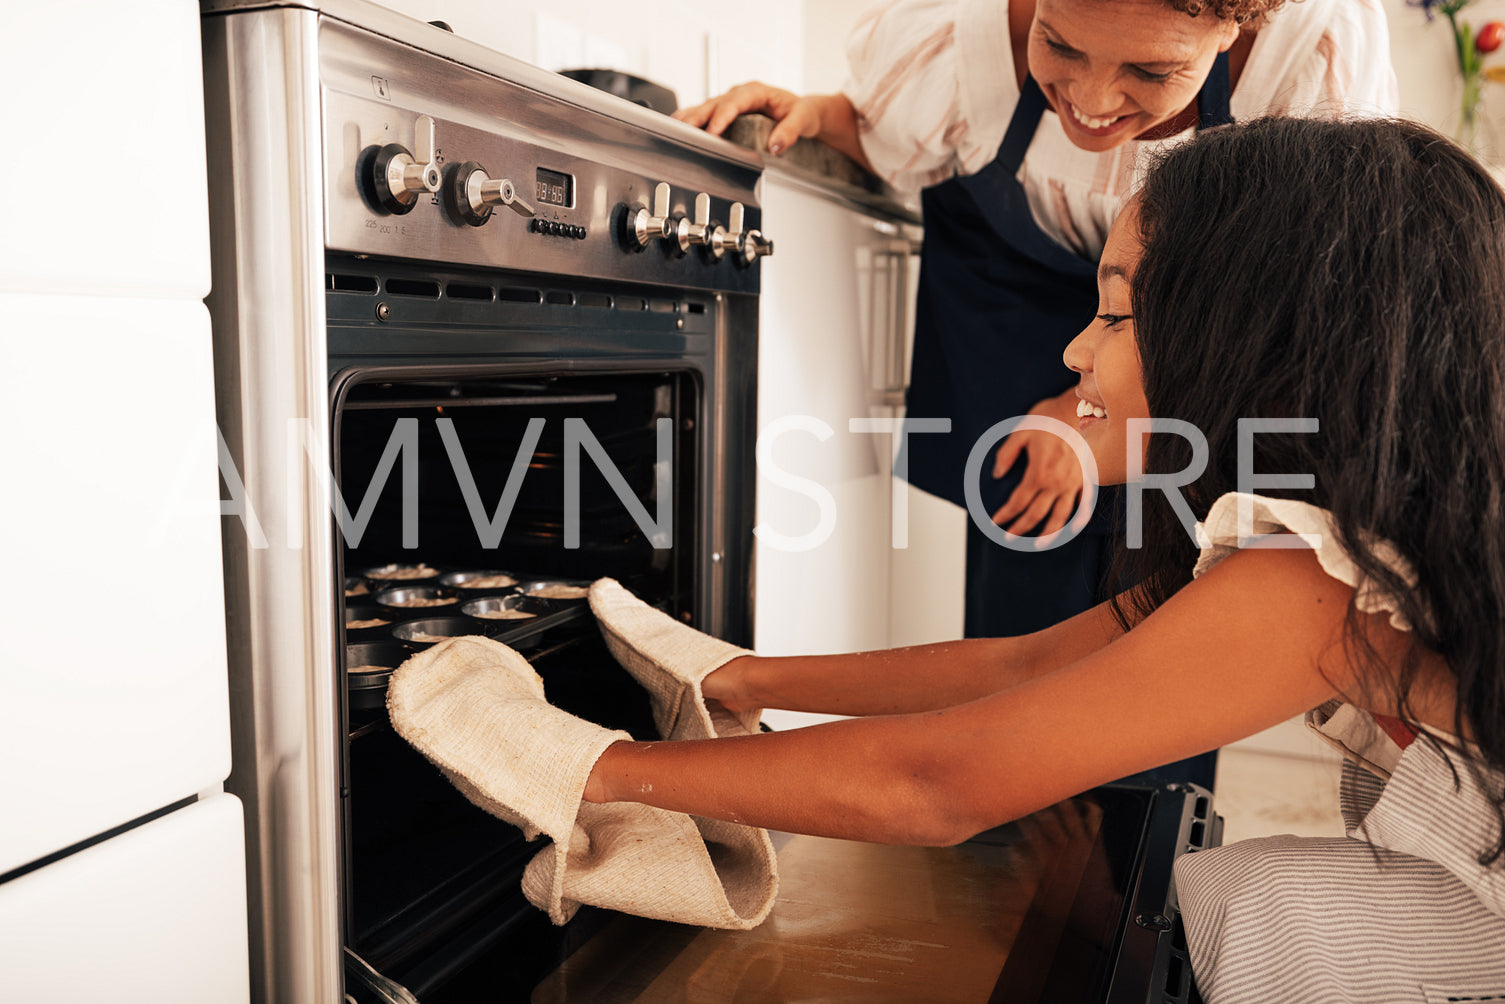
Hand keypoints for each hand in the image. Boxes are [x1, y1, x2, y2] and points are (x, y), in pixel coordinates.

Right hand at [674, 82, 832, 155]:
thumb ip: (790, 131)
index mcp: (756, 91)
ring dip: (690, 118)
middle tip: (685, 131)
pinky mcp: (726, 113)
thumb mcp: (802, 119)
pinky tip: (679, 127)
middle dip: (698, 118)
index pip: (734, 102)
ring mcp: (731, 103)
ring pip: (705, 108)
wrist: (801, 111)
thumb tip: (776, 145)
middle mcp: (740, 95)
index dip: (722, 116)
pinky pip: (705, 113)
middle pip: (714, 104)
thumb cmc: (800, 112)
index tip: (713, 130)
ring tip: (674, 130)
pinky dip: (691, 120)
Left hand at [990, 389, 1086, 536]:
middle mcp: (1057, 483)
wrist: (1081, 409)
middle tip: (1009, 537)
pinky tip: (1069, 528)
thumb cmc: (1050, 418)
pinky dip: (1075, 519)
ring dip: (1048, 533)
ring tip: (1039, 545)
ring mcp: (1073, 483)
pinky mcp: (1086, 479)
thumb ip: (1006, 454)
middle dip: (1020, 528)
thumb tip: (997, 474)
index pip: (1018, 501)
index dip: (1005, 514)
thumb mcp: (1021, 431)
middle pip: (1036, 513)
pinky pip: (1081, 505)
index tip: (995, 521)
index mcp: (1039, 473)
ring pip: (1060, 516)